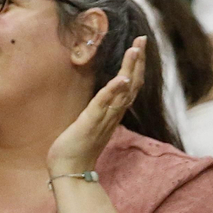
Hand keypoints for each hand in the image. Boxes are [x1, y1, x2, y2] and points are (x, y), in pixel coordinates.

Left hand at [47, 37, 146, 176]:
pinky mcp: (90, 124)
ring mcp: (103, 120)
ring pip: (122, 92)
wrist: (69, 173)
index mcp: (112, 114)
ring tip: (136, 50)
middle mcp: (113, 115)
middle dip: (138, 61)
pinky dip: (114, 90)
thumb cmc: (76, 150)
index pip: (129, 86)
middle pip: (132, 85)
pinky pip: (104, 105)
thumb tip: (100, 102)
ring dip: (131, 69)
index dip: (136, 66)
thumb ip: (98, 113)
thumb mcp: (89, 125)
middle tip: (143, 39)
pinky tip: (122, 77)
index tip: (139, 46)